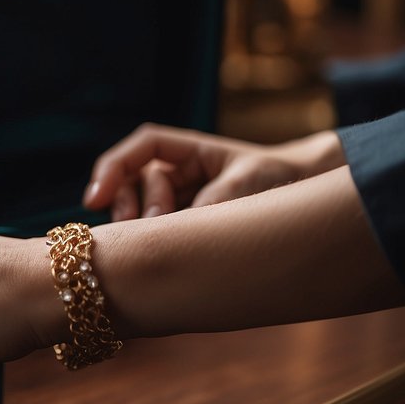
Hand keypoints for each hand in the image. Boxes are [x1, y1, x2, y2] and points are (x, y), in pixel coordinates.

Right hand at [82, 124, 344, 220]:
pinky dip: (154, 242)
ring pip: (139, 210)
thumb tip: (174, 229)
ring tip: (162, 241)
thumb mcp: (248, 186)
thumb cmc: (280, 180)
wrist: (308, 199)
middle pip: (132, 182)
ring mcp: (179, 201)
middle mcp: (178, 173)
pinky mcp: (184, 227)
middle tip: (142, 227)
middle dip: (129, 205)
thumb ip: (210, 202)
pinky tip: (162, 255)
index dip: (113, 168)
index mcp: (190, 152)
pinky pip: (156, 232)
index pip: (142, 148)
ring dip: (142, 226)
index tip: (96, 197)